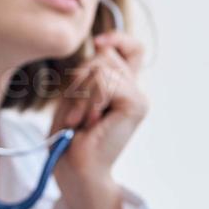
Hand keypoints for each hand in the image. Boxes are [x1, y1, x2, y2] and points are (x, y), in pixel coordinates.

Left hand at [50, 30, 146, 186]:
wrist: (76, 171)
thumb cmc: (70, 139)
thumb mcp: (74, 96)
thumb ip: (89, 72)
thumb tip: (102, 45)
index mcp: (121, 88)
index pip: (132, 48)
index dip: (117, 38)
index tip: (98, 42)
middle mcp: (133, 90)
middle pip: (104, 56)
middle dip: (79, 79)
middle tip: (75, 113)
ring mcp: (138, 97)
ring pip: (101, 69)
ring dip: (80, 95)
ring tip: (79, 121)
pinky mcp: (136, 105)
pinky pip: (105, 83)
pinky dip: (88, 101)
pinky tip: (89, 122)